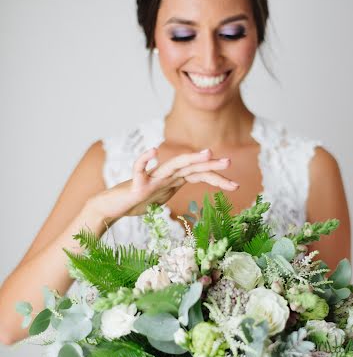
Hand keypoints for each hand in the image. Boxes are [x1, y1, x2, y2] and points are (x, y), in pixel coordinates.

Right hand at [89, 147, 238, 224]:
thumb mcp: (162, 198)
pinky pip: (139, 168)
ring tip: (207, 153)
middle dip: (211, 166)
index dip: (217, 178)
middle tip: (230, 162)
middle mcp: (165, 176)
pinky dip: (145, 159)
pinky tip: (153, 150)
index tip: (235, 185)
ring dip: (191, 158)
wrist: (112, 207)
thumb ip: (174, 191)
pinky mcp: (136, 185)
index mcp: (173, 180)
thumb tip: (186, 189)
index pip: (199, 175)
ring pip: (173, 165)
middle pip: (192, 168)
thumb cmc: (136, 202)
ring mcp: (151, 179)